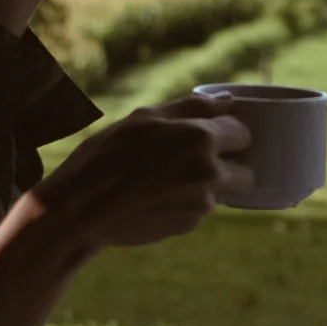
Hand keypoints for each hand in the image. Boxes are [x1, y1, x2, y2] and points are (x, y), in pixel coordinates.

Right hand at [36, 94, 253, 248]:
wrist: (81, 210)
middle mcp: (209, 171)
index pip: (242, 132)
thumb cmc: (106, 156)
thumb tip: (228, 100)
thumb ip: (192, 107)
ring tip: (164, 181)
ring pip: (220, 191)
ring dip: (204, 186)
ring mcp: (201, 203)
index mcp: (200, 137)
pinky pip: (199, 210)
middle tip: (194, 161)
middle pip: (245, 170)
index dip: (228, 133)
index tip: (214, 134)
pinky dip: (186, 204)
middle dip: (228, 166)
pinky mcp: (189, 225)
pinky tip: (156, 198)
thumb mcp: (144, 118)